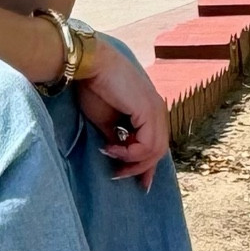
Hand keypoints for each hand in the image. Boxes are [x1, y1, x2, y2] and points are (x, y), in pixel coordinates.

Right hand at [76, 38, 169, 190]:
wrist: (91, 65)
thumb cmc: (95, 88)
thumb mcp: (106, 120)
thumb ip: (117, 137)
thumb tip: (119, 153)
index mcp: (150, 111)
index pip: (156, 144)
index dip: (148, 166)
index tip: (141, 185)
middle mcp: (158, 111)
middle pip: (158, 151)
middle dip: (139, 168)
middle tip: (117, 174)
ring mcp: (157, 110)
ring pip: (155, 151)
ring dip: (132, 160)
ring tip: (111, 155)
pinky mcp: (150, 111)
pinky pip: (148, 145)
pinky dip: (130, 152)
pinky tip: (113, 148)